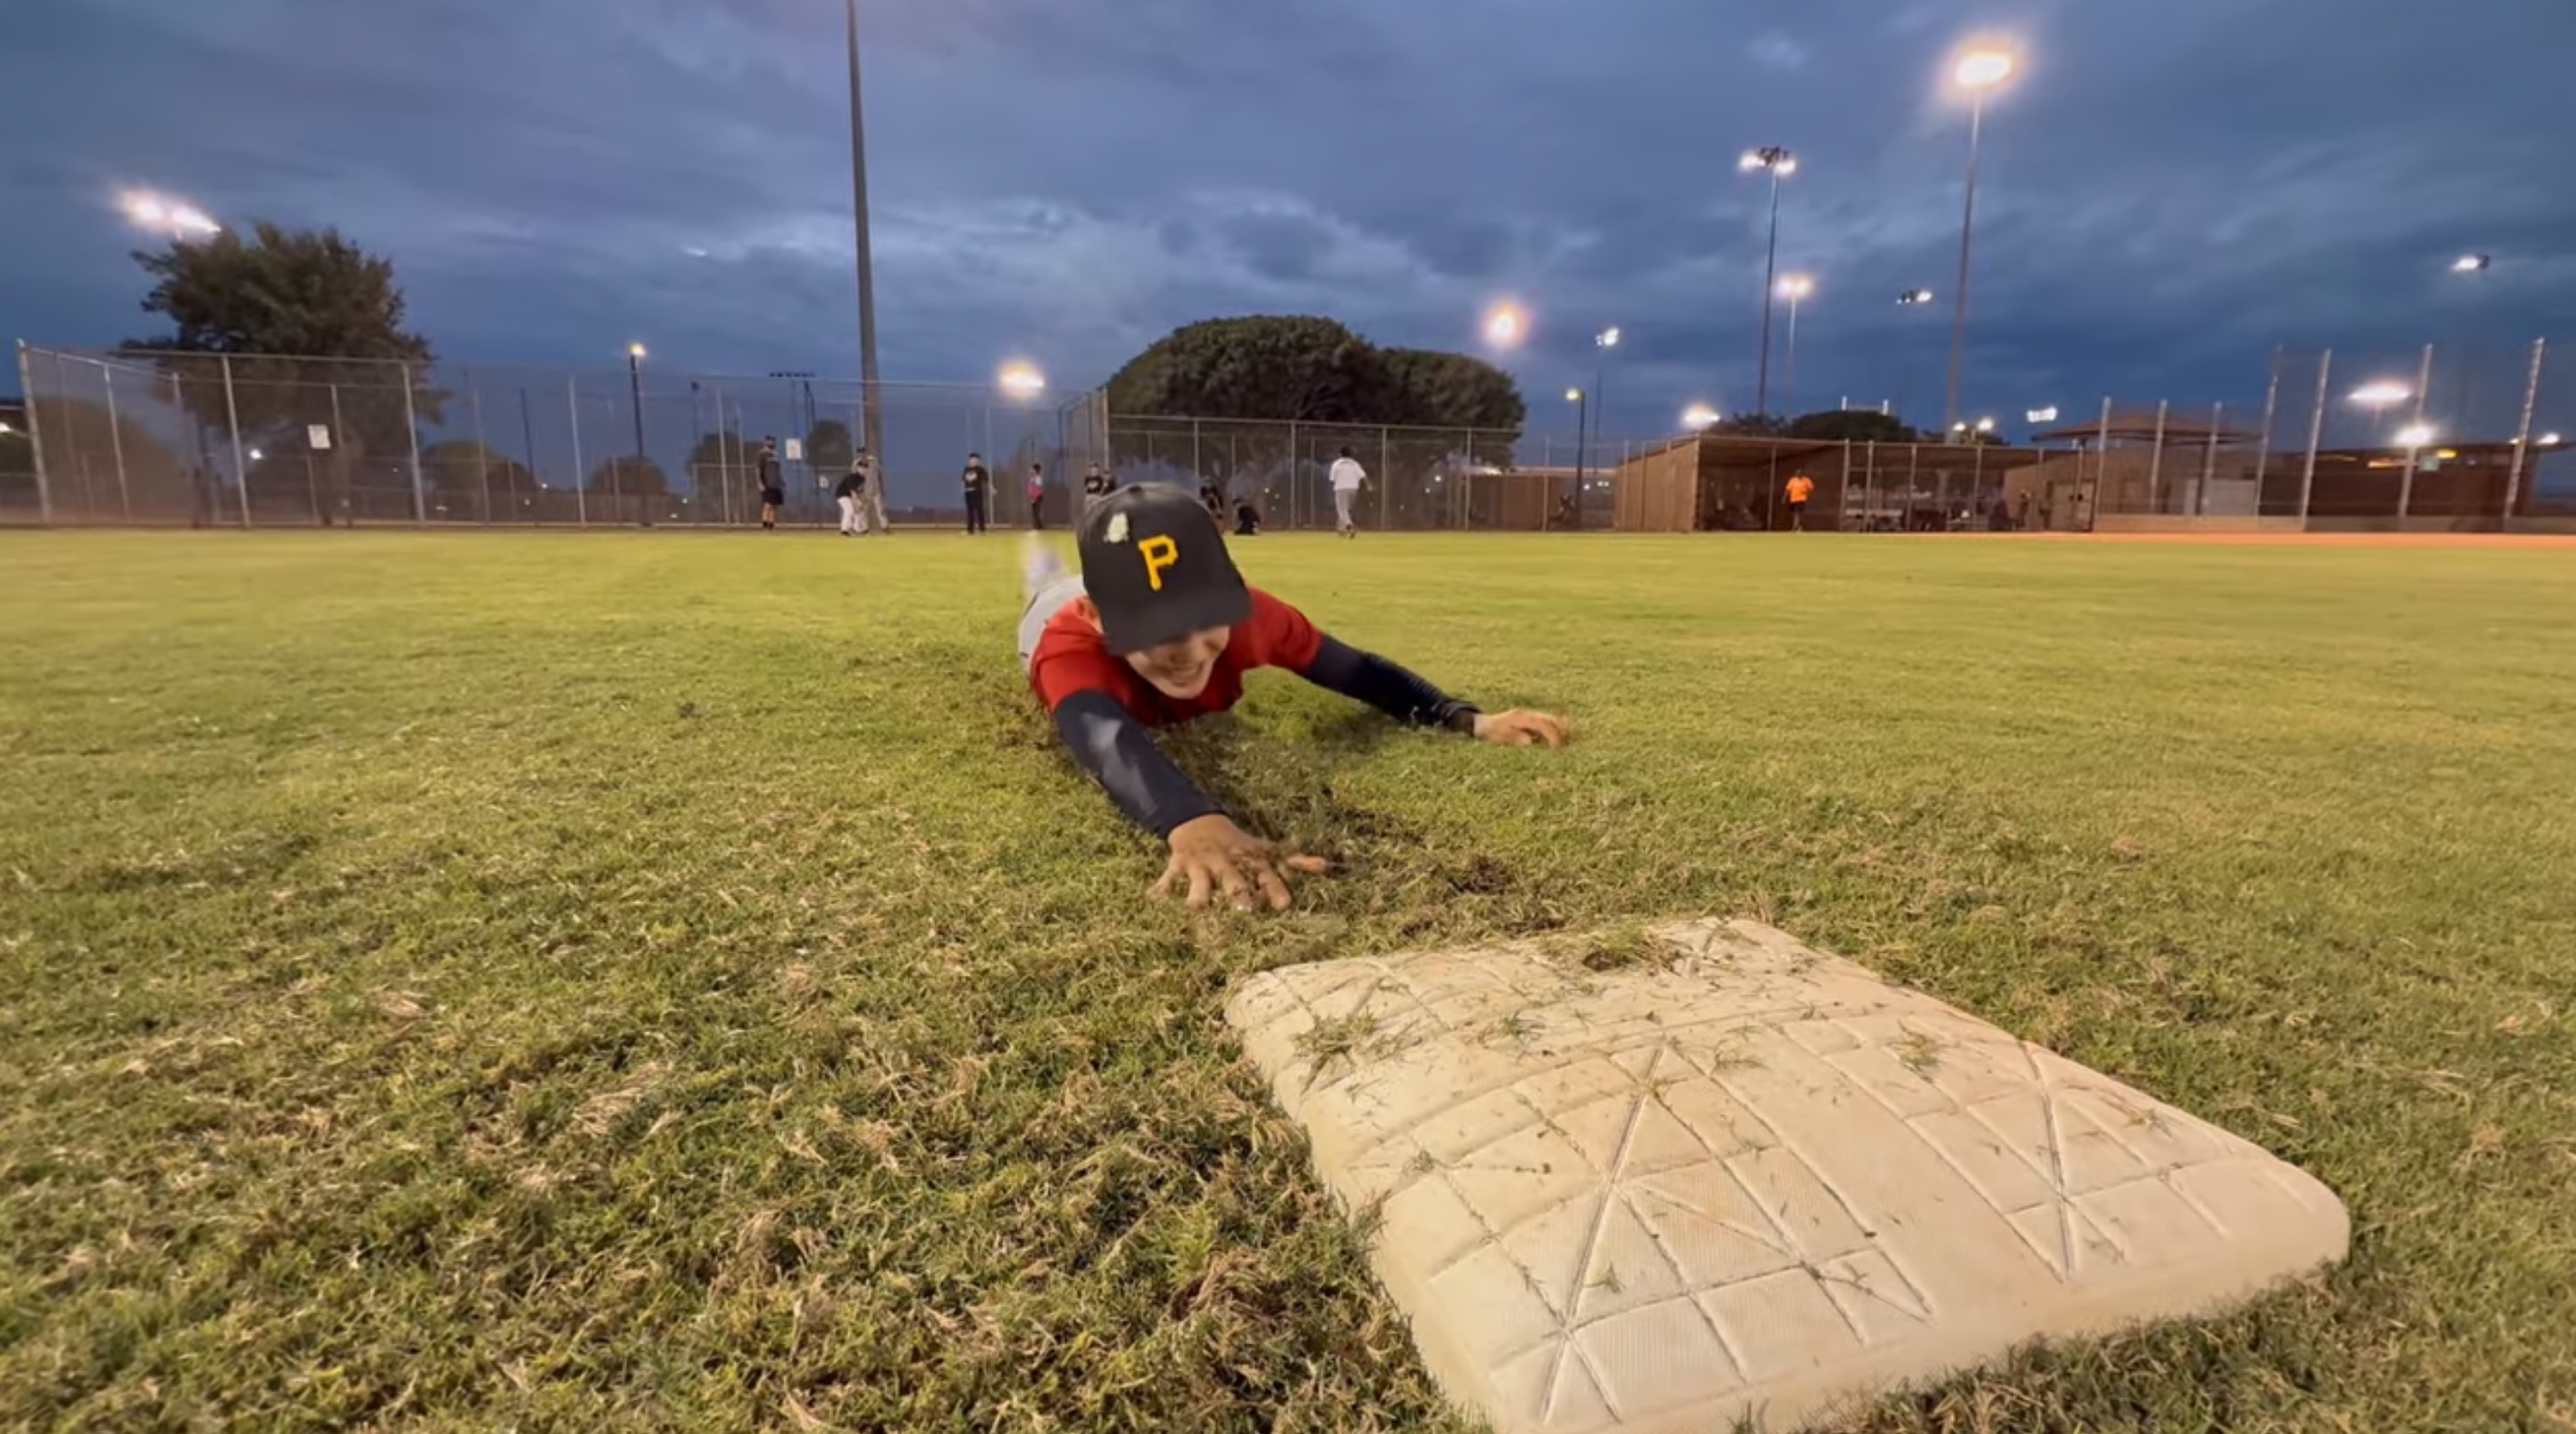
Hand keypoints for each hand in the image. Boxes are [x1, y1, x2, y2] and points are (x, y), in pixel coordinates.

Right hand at [1151, 815, 1329, 911]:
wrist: (1199, 824)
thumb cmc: (1239, 846)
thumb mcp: (1266, 851)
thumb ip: (1295, 862)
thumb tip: (1327, 867)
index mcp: (1248, 860)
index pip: (1265, 874)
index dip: (1275, 889)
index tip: (1284, 906)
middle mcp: (1226, 863)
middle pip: (1233, 880)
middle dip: (1238, 894)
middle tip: (1244, 910)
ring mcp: (1201, 865)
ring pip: (1200, 883)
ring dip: (1198, 896)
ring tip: (1197, 909)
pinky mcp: (1177, 866)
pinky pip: (1167, 879)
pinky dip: (1161, 890)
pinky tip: (1154, 901)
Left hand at [1472, 710, 1568, 746]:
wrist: (1482, 724)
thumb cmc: (1491, 733)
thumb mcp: (1500, 737)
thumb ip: (1514, 738)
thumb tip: (1530, 741)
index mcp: (1521, 717)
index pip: (1543, 724)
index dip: (1553, 736)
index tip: (1557, 748)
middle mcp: (1528, 714)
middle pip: (1551, 719)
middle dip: (1561, 732)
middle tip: (1565, 748)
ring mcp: (1530, 715)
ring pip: (1551, 720)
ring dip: (1559, 731)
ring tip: (1563, 747)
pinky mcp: (1531, 720)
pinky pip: (1546, 724)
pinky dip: (1553, 732)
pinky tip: (1556, 743)